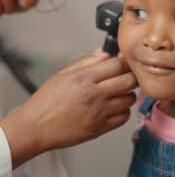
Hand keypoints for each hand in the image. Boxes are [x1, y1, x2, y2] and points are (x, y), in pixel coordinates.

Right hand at [0, 50, 136, 167]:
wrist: (36, 126)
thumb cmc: (47, 100)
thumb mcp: (64, 73)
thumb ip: (87, 61)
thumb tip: (105, 52)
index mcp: (85, 78)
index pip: (118, 64)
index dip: (126, 61)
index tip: (125, 61)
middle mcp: (95, 94)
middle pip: (130, 80)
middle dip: (131, 75)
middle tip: (126, 75)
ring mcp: (99, 112)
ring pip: (130, 99)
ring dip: (127, 93)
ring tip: (117, 92)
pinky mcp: (100, 128)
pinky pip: (124, 117)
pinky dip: (123, 110)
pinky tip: (114, 106)